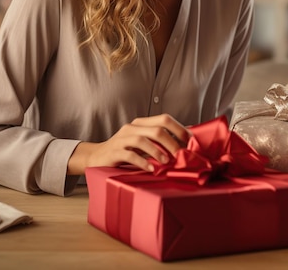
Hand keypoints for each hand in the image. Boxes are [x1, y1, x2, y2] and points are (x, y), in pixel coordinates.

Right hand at [67, 114, 190, 174]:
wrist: (96, 157)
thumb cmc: (125, 151)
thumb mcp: (143, 143)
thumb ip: (160, 140)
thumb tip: (187, 138)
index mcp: (141, 123)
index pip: (164, 119)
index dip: (179, 129)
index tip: (190, 142)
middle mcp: (132, 128)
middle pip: (157, 129)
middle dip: (172, 142)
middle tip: (181, 155)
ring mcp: (122, 139)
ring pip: (143, 140)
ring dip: (158, 152)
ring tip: (167, 162)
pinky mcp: (114, 152)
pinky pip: (130, 155)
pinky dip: (143, 162)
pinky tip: (151, 169)